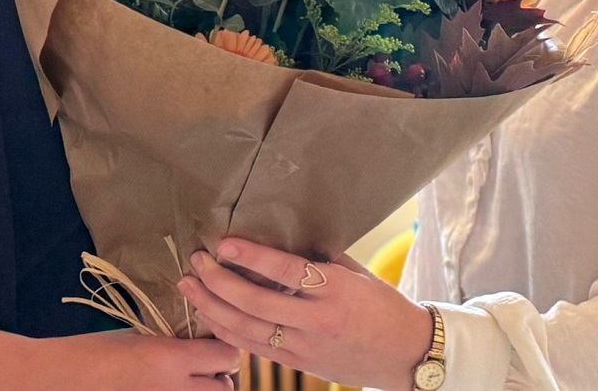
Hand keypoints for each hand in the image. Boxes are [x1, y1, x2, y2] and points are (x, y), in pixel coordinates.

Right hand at [0, 308, 238, 390]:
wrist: (55, 379)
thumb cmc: (90, 351)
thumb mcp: (135, 336)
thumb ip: (169, 340)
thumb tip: (195, 338)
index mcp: (168, 357)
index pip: (226, 354)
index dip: (224, 346)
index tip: (214, 339)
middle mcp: (173, 388)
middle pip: (226, 386)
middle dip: (220, 375)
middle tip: (206, 364)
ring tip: (188, 380)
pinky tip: (166, 388)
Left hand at [177, 239, 432, 390]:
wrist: (406, 354)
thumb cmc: (384, 306)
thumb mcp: (358, 273)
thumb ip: (321, 259)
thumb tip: (284, 235)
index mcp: (337, 290)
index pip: (286, 271)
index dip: (252, 257)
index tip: (224, 243)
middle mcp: (318, 320)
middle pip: (256, 302)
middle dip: (219, 282)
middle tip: (197, 262)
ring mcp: (306, 346)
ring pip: (247, 330)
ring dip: (213, 307)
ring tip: (190, 287)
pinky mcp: (300, 363)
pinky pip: (255, 348)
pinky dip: (228, 331)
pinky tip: (210, 315)